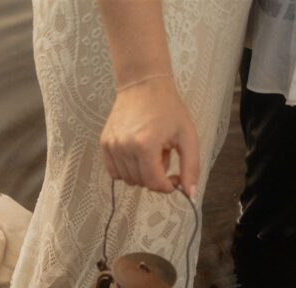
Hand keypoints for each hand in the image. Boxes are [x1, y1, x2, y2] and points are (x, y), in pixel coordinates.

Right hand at [100, 76, 199, 197]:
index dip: (168, 186)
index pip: (154, 184)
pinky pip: (114, 171)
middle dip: (156, 177)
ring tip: (150, 152)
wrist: (143, 84)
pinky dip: (127, 169)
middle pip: (141, 183)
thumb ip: (191, 167)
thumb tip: (191, 194)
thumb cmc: (168, 108)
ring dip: (141, 172)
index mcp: (146, 146)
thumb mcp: (187, 136)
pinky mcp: (104, 143)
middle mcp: (124, 147)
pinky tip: (136, 154)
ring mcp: (111, 145)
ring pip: (128, 179)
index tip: (175, 177)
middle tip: (164, 157)